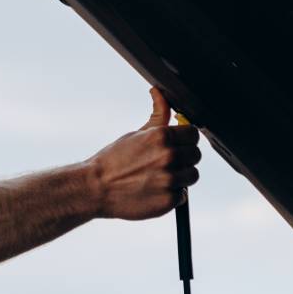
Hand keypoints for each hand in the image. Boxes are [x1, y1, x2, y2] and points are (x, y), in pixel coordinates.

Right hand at [86, 88, 201, 220]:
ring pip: (192, 175)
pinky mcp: (168, 200)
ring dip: (181, 176)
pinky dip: (172, 194)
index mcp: (161, 136)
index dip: (186, 138)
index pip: (194, 133)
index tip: (178, 143)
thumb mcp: (136, 133)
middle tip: (166, 162)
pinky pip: (183, 195)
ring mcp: (170, 180)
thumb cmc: (114, 159)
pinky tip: (155, 190)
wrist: (96, 187)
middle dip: (184, 157)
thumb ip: (158, 114)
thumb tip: (158, 92)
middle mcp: (168, 157)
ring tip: (160, 177)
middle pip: (196, 154)